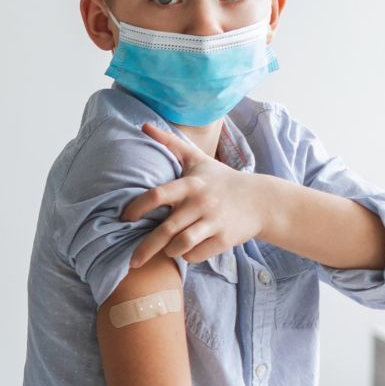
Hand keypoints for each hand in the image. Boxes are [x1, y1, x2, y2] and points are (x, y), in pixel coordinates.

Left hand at [124, 123, 278, 267]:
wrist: (261, 200)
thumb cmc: (221, 179)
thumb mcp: (197, 159)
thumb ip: (170, 143)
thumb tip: (143, 125)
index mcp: (190, 184)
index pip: (157, 195)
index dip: (136, 208)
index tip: (124, 218)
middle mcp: (201, 203)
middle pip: (165, 230)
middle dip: (145, 248)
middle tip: (131, 260)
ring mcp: (214, 222)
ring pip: (181, 245)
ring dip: (170, 251)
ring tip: (166, 250)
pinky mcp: (225, 239)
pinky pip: (197, 254)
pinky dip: (188, 256)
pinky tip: (186, 251)